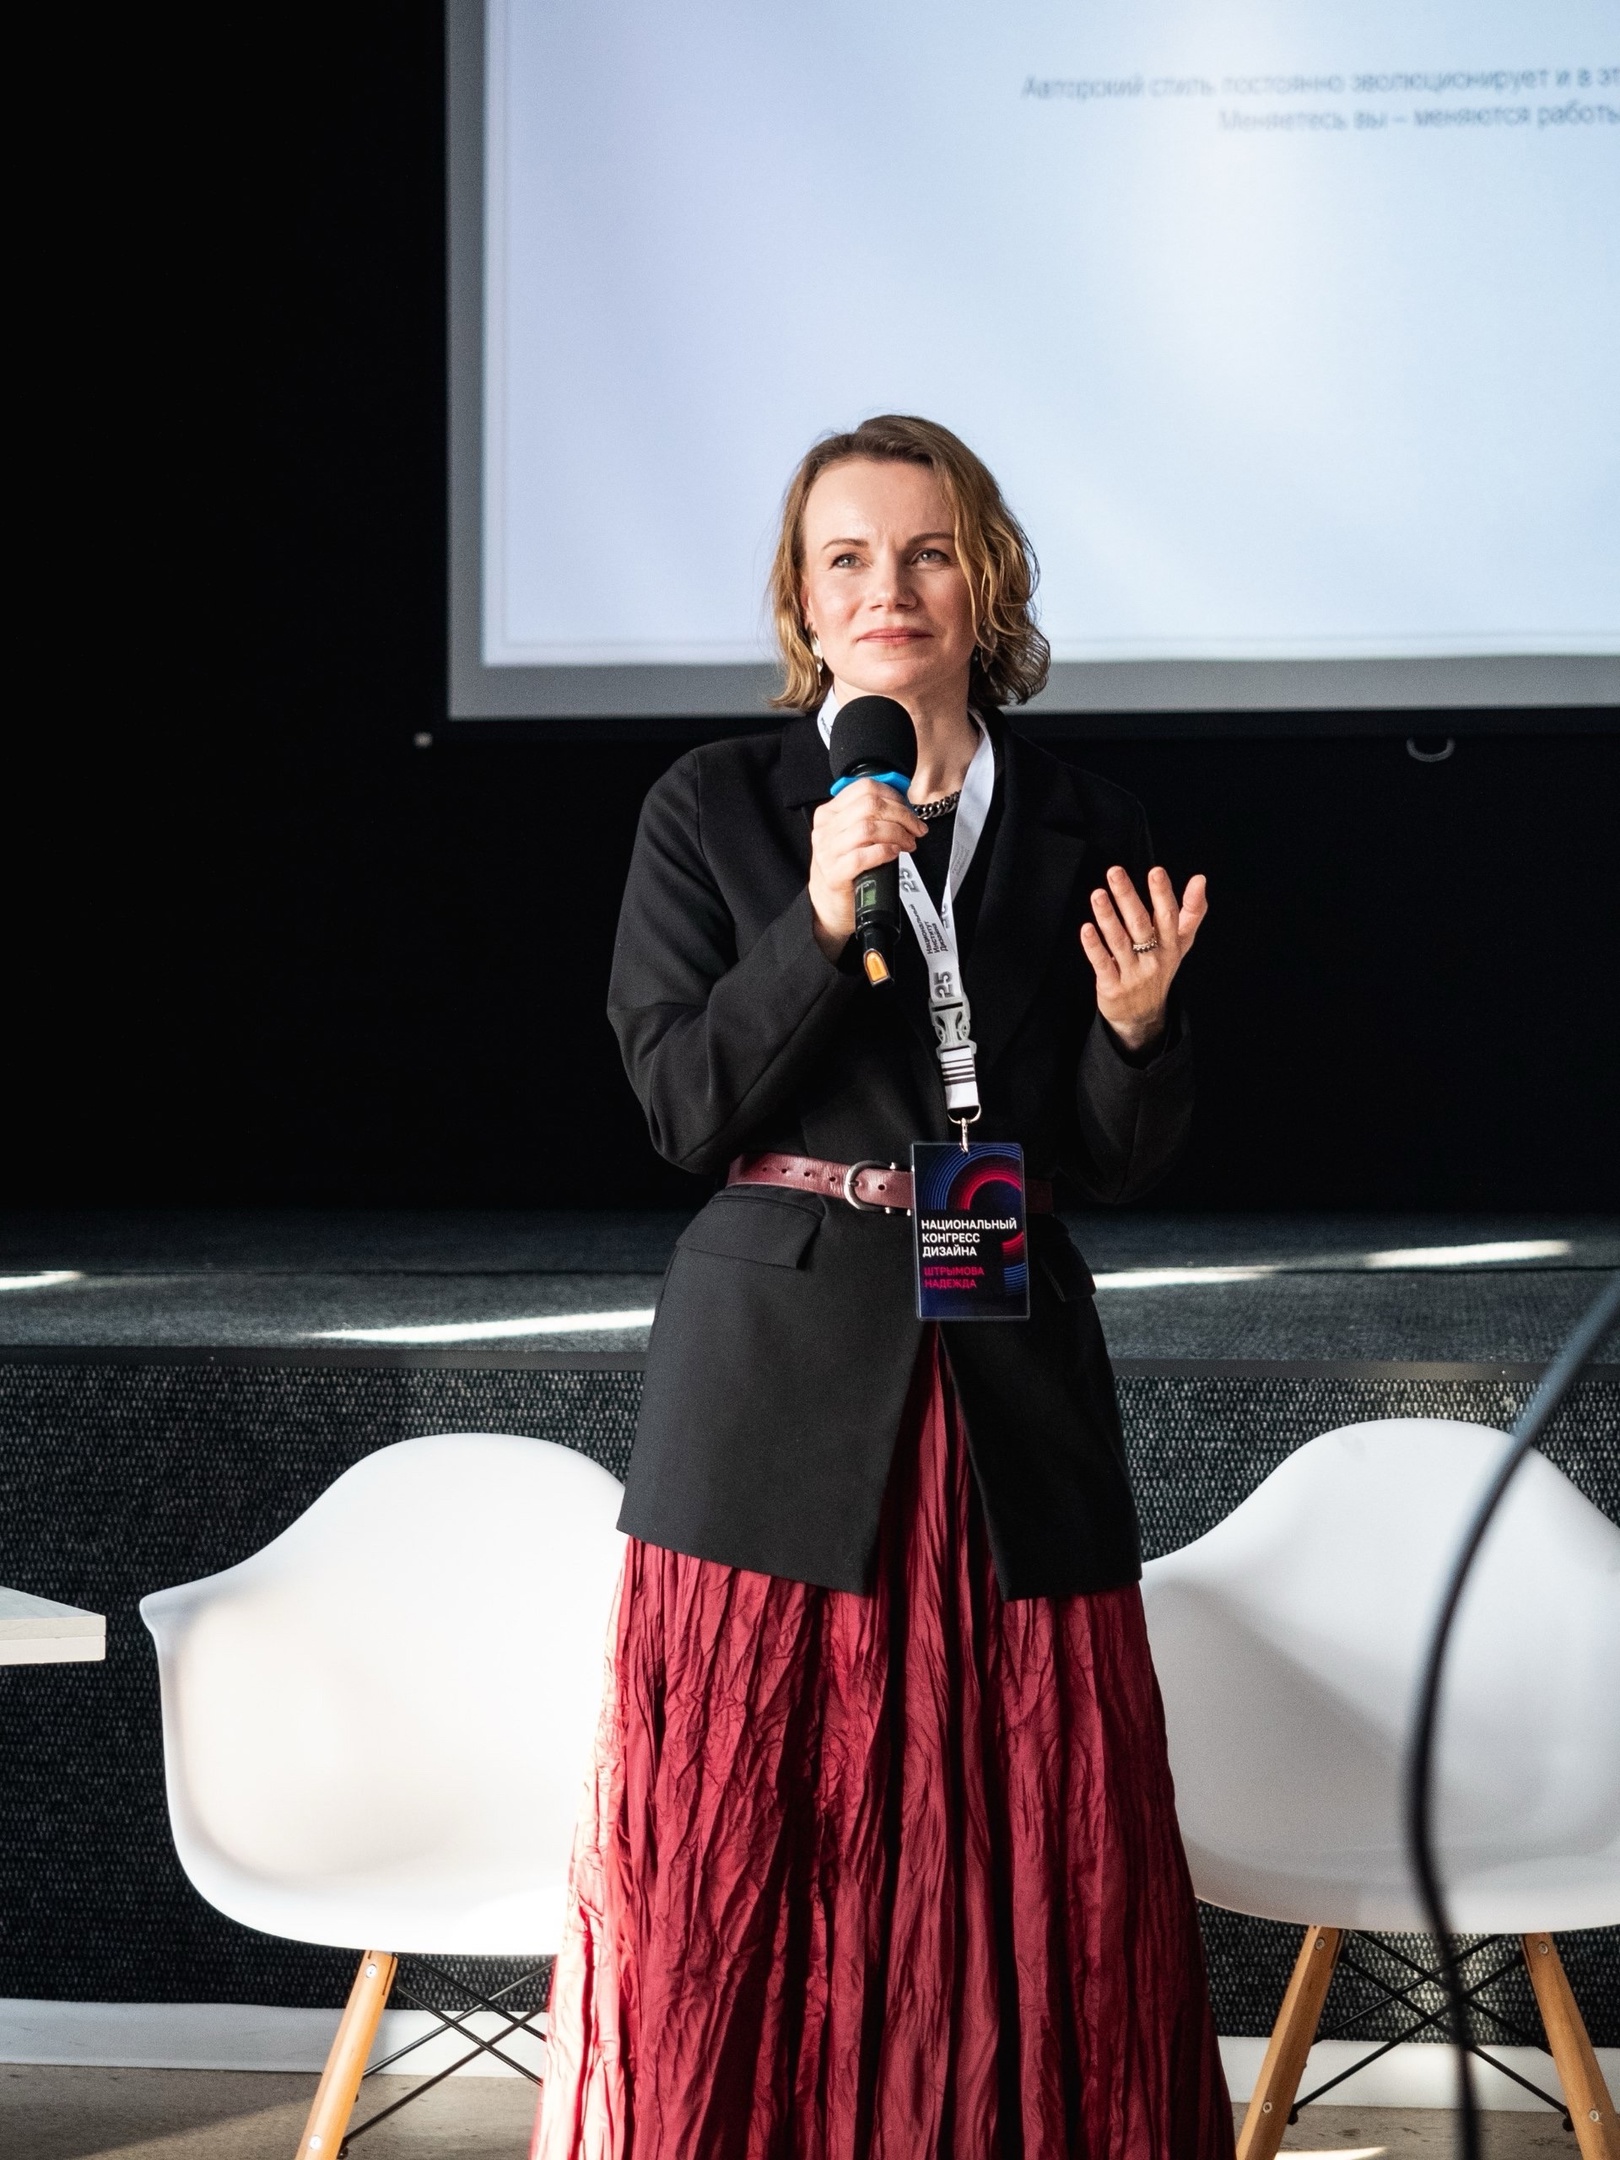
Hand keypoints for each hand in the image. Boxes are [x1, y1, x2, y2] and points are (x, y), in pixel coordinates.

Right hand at [808, 779, 925, 956]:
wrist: (829, 904)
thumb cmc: (844, 867)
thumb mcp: (851, 834)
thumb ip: (870, 816)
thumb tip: (903, 804)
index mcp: (829, 813)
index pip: (864, 788)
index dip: (894, 795)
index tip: (909, 809)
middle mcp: (825, 829)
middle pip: (870, 805)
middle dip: (901, 815)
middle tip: (916, 829)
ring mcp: (827, 851)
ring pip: (868, 828)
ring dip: (897, 834)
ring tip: (908, 843)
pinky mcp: (834, 873)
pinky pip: (862, 856)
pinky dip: (884, 852)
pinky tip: (894, 853)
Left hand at [1080, 865, 1207, 1053]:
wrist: (1143, 1016)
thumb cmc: (1160, 969)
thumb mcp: (1180, 943)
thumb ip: (1191, 911)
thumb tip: (1200, 879)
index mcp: (1170, 945)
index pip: (1168, 916)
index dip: (1162, 894)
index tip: (1156, 871)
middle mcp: (1153, 958)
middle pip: (1140, 923)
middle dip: (1127, 896)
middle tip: (1114, 872)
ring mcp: (1132, 973)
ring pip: (1119, 941)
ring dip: (1107, 916)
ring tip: (1097, 894)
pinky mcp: (1112, 986)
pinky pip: (1102, 963)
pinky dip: (1094, 946)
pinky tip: (1086, 929)